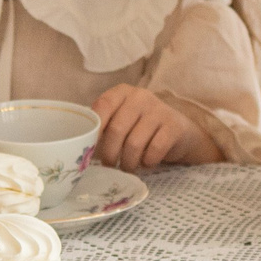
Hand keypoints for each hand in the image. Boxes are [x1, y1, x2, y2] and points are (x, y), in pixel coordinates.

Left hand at [92, 84, 218, 171]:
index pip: (102, 106)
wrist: (180, 132)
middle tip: (110, 165)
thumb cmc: (142, 127)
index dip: (94, 130)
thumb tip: (81, 146)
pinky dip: (148, 161)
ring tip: (128, 167)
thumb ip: (104, 126)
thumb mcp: (122, 120)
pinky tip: (147, 162)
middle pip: (117, 129)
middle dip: (110, 154)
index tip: (90, 149)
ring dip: (128, 162)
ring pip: (134, 143)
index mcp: (122, 92)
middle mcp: (140, 96)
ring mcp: (159, 109)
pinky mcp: (174, 126)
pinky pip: (154, 150)